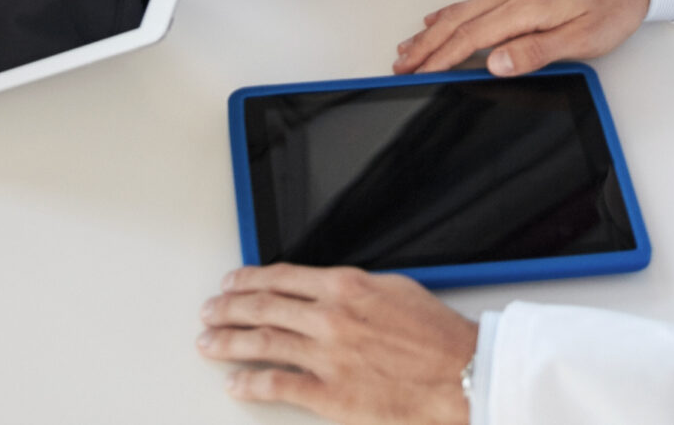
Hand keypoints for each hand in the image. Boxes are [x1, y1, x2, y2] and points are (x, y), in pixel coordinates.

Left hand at [198, 265, 474, 423]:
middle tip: (210, 312)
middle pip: (263, 307)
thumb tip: (329, 287)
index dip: (248, 279)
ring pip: (262, 343)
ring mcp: (327, 357)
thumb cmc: (438, 337)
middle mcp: (330, 317)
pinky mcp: (331, 395)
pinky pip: (278, 386)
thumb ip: (356, 288)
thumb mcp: (396, 290)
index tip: (232, 283)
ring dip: (229, 342)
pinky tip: (235, 384)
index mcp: (346, 287)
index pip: (281, 278)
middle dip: (229, 308)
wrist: (464, 375)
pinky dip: (250, 384)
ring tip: (209, 343)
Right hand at [392, 0, 650, 75]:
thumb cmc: (615, 4)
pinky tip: (442, 18)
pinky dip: (451, 13)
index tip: (419, 73)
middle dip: (425, 45)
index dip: (441, 58)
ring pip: (463, 10)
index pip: (472, 37)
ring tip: (410, 47)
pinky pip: (476, 1)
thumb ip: (537, 51)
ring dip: (433, 30)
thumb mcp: (584, 37)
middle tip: (400, 64)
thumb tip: (496, 64)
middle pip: (458, 21)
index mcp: (528, 7)